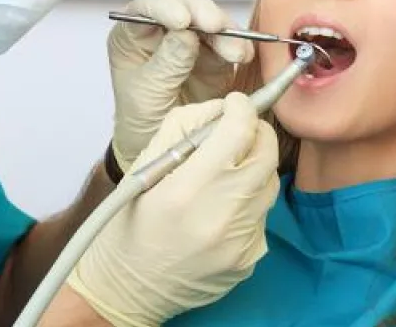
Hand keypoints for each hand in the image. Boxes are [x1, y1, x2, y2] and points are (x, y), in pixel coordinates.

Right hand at [67, 93, 279, 326]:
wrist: (127, 291)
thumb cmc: (127, 226)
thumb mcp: (144, 169)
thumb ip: (183, 130)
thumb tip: (221, 109)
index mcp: (186, 190)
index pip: (238, 132)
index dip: (241, 109)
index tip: (236, 104)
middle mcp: (220, 217)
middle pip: (266, 154)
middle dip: (255, 133)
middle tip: (237, 131)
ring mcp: (239, 242)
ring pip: (268, 183)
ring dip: (251, 169)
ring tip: (221, 175)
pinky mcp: (249, 259)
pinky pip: (261, 215)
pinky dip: (246, 202)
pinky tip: (219, 210)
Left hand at [108, 0, 253, 171]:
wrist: (163, 148)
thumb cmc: (142, 120)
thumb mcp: (147, 94)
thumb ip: (166, 64)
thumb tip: (186, 33)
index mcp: (132, 35)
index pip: (145, 9)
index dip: (165, 7)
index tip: (182, 19)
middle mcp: (162, 31)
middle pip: (184, 6)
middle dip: (202, 13)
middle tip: (215, 26)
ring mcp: (191, 41)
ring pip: (211, 21)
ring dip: (226, 33)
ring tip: (236, 53)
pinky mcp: (214, 55)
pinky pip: (229, 43)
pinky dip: (239, 47)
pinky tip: (242, 56)